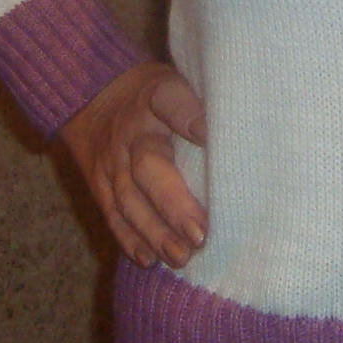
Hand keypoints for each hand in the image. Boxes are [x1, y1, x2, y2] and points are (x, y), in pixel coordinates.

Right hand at [59, 62, 208, 268]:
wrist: (93, 96)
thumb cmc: (155, 96)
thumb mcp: (179, 83)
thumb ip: (204, 104)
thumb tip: (249, 129)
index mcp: (156, 97)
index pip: (171, 101)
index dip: (189, 118)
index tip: (209, 138)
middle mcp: (130, 131)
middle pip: (147, 167)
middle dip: (173, 204)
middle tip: (200, 235)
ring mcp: (110, 160)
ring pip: (127, 199)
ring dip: (154, 231)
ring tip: (181, 257)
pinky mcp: (97, 184)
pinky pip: (111, 213)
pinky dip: (129, 239)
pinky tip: (149, 260)